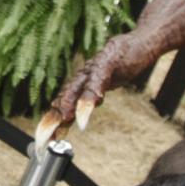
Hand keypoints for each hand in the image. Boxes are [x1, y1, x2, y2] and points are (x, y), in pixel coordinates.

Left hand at [33, 29, 151, 143]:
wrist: (143, 40)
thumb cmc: (123, 62)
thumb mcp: (105, 83)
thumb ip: (91, 97)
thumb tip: (78, 118)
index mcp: (80, 85)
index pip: (61, 107)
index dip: (50, 125)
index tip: (41, 145)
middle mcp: (82, 77)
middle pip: (62, 100)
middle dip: (51, 121)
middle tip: (42, 140)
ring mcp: (93, 68)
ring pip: (76, 90)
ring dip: (67, 107)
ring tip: (62, 122)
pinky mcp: (109, 61)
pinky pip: (98, 80)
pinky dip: (92, 94)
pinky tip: (91, 106)